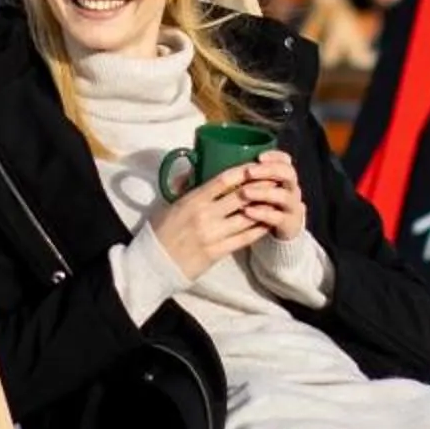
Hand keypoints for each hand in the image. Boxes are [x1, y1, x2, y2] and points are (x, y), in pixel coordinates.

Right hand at [151, 170, 267, 282]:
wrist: (153, 263)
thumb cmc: (160, 230)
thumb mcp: (169, 203)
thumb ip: (185, 186)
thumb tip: (195, 168)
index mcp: (193, 200)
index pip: (223, 180)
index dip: (243, 171)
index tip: (255, 165)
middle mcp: (205, 216)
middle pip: (241, 197)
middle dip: (260, 187)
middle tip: (274, 179)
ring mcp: (213, 235)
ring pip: (247, 217)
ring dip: (264, 207)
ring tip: (276, 199)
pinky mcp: (218, 252)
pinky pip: (245, 238)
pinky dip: (259, 229)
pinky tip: (268, 222)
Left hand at [236, 150, 306, 242]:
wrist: (284, 229)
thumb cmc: (265, 203)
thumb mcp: (260, 187)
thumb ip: (251, 177)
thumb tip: (228, 163)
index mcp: (285, 176)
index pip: (285, 160)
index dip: (274, 156)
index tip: (259, 157)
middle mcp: (292, 188)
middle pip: (288, 174)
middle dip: (268, 170)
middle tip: (249, 172)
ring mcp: (292, 206)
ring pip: (283, 196)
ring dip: (263, 192)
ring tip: (245, 192)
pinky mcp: (289, 224)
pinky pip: (277, 217)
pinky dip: (262, 213)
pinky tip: (247, 211)